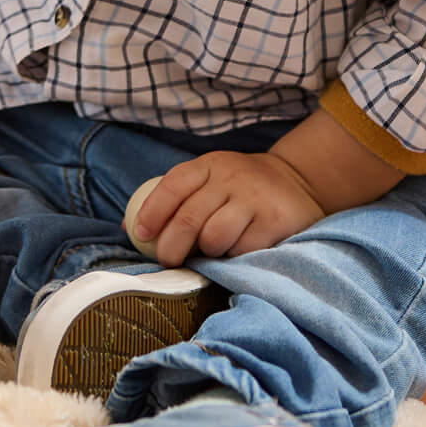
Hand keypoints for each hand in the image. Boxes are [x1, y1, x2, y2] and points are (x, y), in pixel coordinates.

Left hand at [131, 151, 325, 264]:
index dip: (152, 212)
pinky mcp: (276, 221)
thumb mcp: (208, 180)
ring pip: (214, 237)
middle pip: (189, 218)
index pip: (172, 185)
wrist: (298, 180)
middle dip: (171, 247)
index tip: (141, 235)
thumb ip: (174, 199)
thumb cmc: (239, 188)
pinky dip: (233, 258)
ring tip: (211, 252)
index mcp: (208, 165)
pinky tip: (236, 252)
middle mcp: (231, 178)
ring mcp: (255, 198)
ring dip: (207, 253)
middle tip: (168, 261)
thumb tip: (127, 228)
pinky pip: (242, 250)